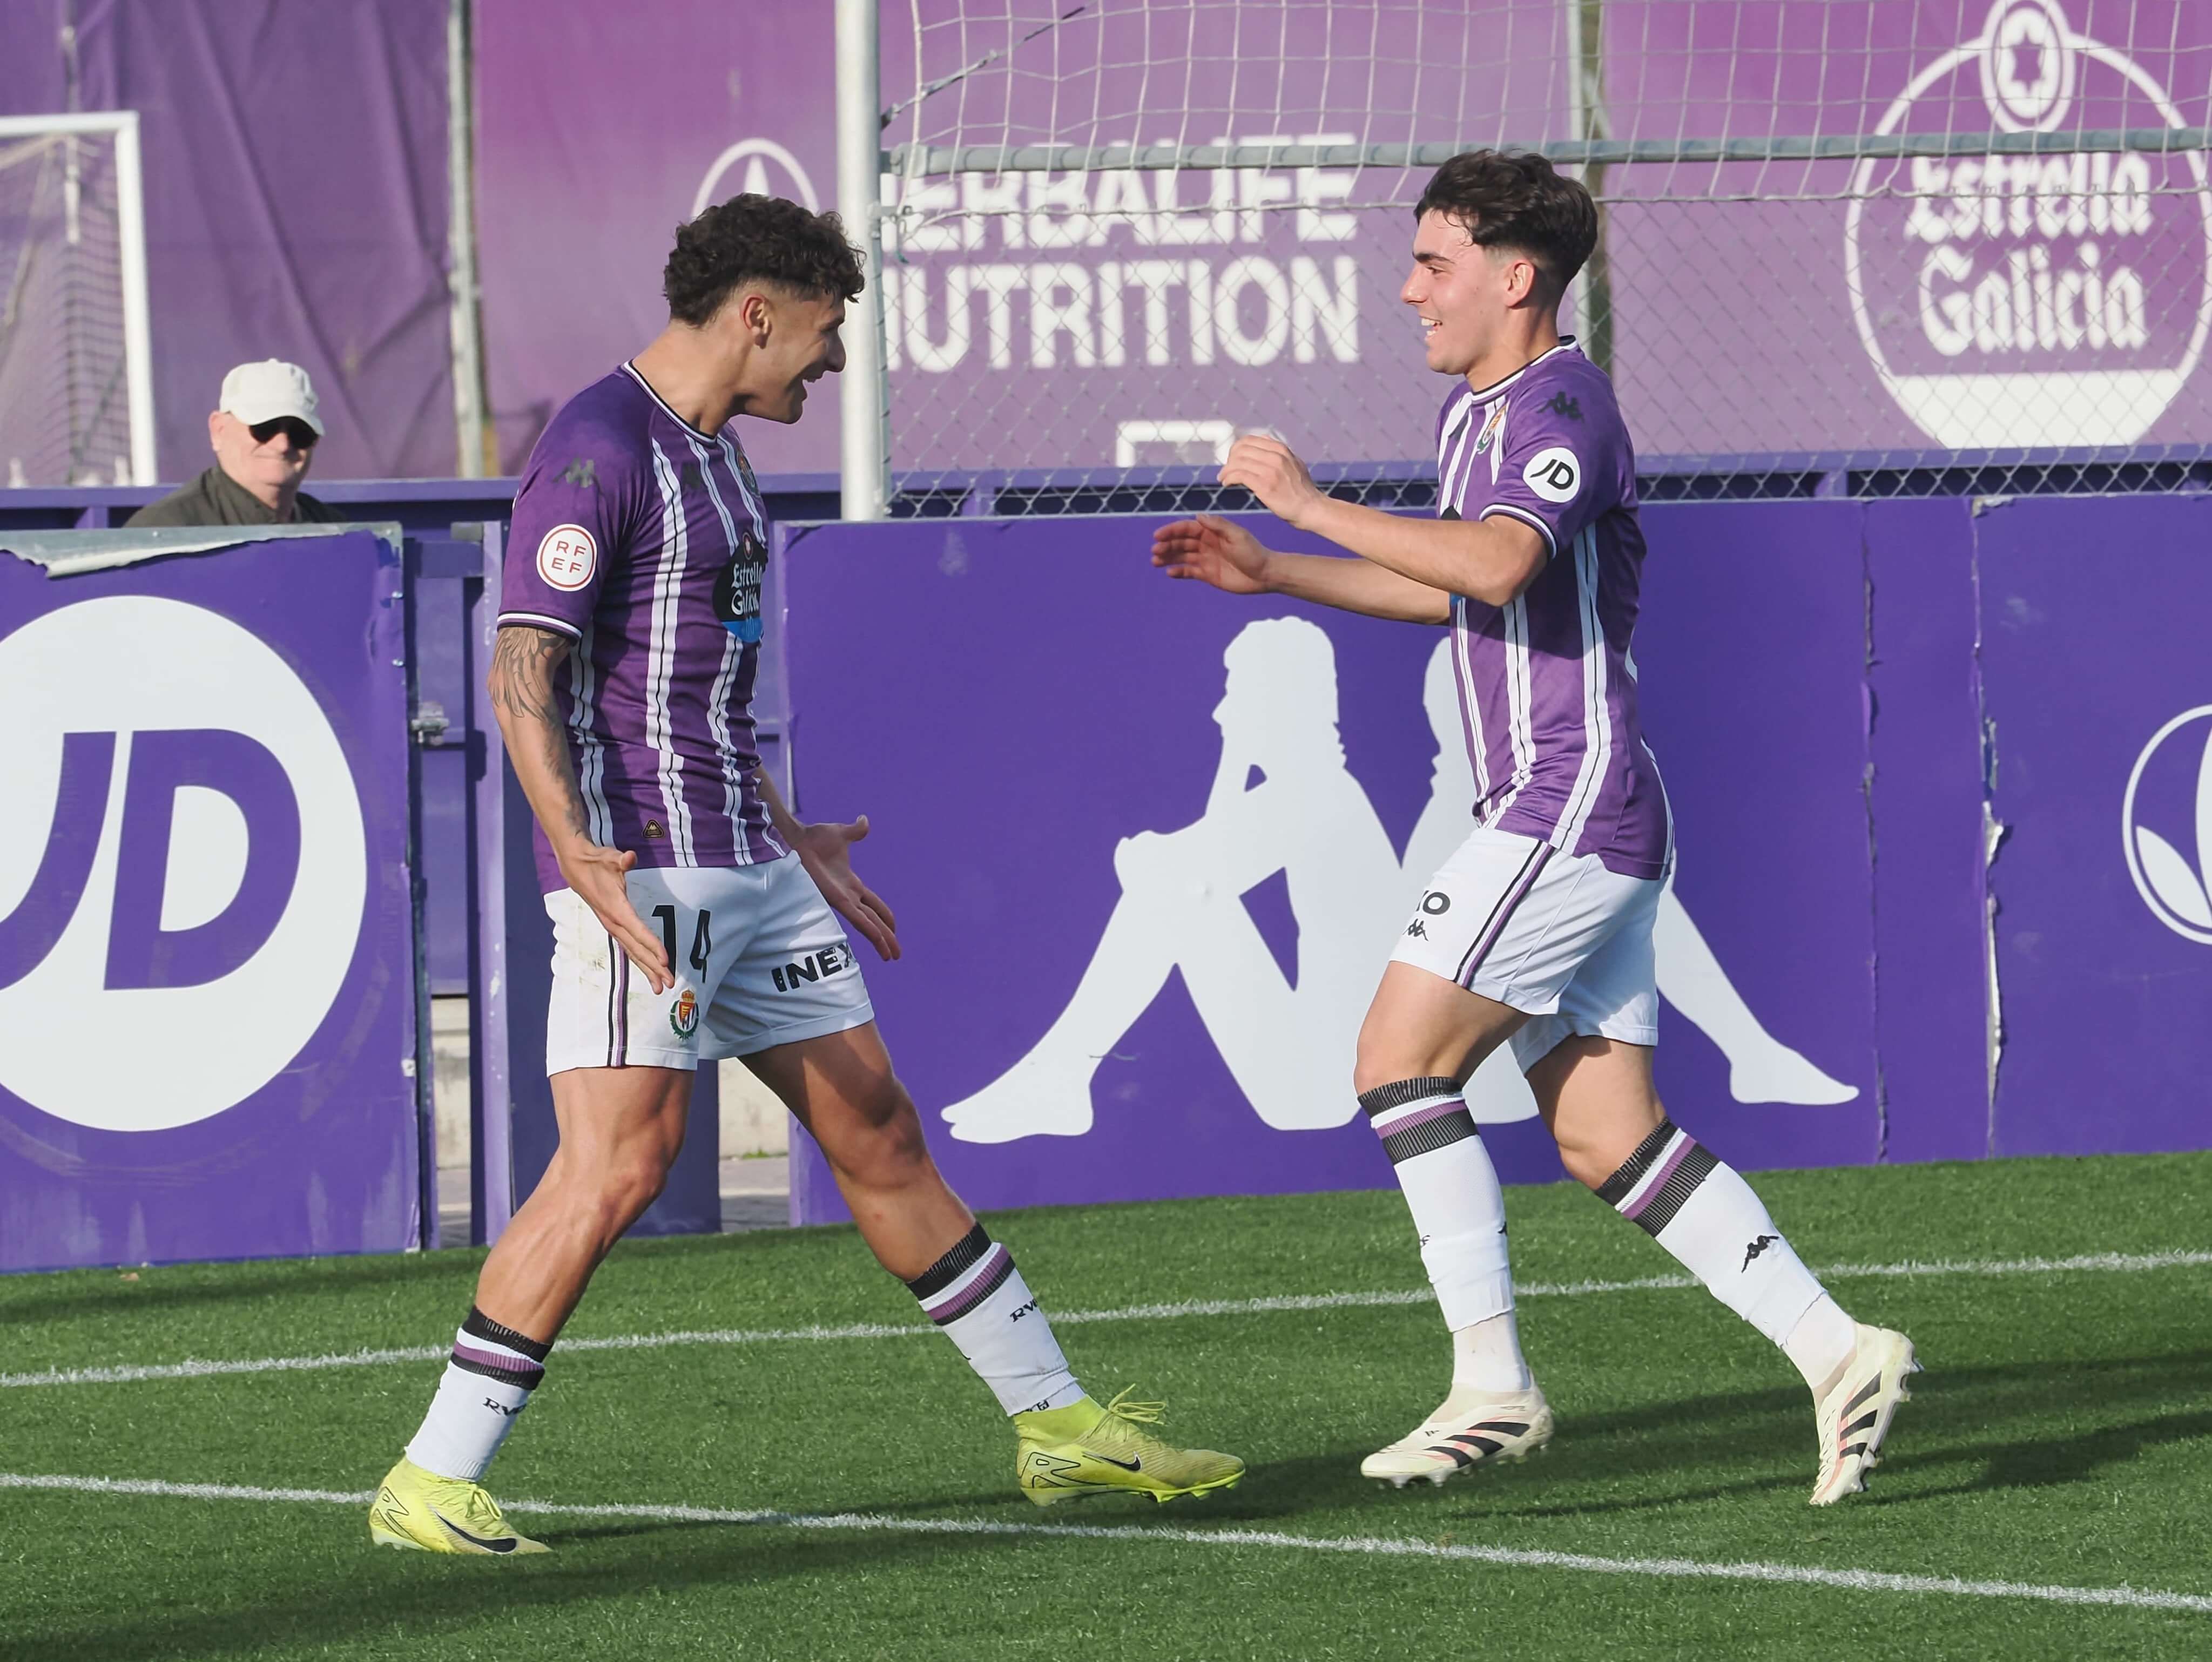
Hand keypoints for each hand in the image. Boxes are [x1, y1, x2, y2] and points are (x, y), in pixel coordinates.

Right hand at [556, 841, 672, 992]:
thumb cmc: (598, 862)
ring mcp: (612, 926)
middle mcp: (614, 922)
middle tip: (669, 983)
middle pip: (637, 949)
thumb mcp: (610, 858)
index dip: (652, 945)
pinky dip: (640, 960)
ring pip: (632, 952)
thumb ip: (622, 860)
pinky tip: (649, 971)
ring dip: (647, 970)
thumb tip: (629, 857)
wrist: (576, 866)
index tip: (666, 960)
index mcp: (616, 909)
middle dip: (653, 967)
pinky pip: (629, 947)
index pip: (638, 930)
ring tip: (661, 987)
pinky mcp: (613, 926)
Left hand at [794, 815, 901, 960]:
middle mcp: (848, 896)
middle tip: (897, 955)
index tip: (894, 928)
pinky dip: (870, 930)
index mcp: (851, 884)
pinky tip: (879, 941)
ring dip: (882, 940)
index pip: (874, 905)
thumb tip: (865, 821)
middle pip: (874, 921)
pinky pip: (858, 919)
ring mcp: (843, 900)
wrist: (797, 839)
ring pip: (869, 925)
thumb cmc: (813, 838)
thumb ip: (856, 831)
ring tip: (892, 957)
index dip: (885, 917)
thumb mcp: (841, 833)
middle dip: (887, 938)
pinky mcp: (837, 901)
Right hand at [1151, 514, 1271, 593]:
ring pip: (1182, 557)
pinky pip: (1189, 571)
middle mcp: (1206, 544)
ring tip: (1156, 561)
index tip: (1158, 536)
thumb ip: (1218, 526)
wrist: (1265, 574)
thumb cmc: (1253, 552)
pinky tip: (1170, 572)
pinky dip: (1179, 572)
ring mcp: (1206, 559)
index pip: (1187, 529)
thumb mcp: (1237, 535)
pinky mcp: (1208, 574)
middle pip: (1181, 542)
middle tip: (1155, 551)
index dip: (1172, 531)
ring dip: (1168, 558)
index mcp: (1212, 532)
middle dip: (1167, 545)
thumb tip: (1198, 516)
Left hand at [1219, 434, 1324, 528]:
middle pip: (1240, 449)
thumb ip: (1280, 453)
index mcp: (1281, 449)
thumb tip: (1264, 442)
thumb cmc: (1301, 490)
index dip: (1236, 449)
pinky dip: (1228, 478)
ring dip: (1226, 470)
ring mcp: (1271, 470)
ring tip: (1223, 478)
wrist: (1311, 508)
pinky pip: (1239, 475)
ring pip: (1237, 461)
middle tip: (1226, 471)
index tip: (1232, 460)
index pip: (1249, 440)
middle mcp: (1276, 456)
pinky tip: (1227, 484)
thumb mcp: (1294, 463)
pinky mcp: (1265, 485)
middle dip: (1229, 459)